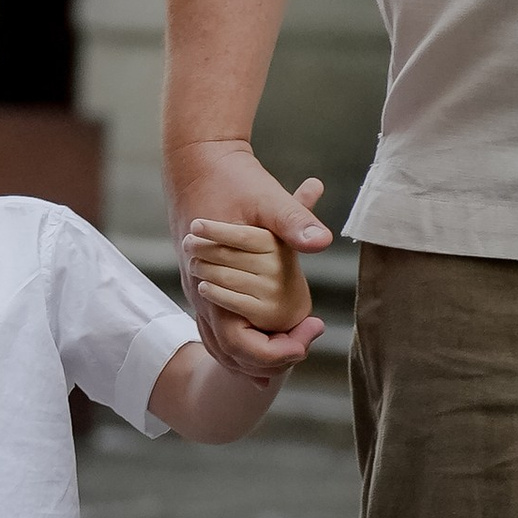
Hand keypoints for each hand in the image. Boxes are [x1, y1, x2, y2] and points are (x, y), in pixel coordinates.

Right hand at [167, 145, 328, 378]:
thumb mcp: (267, 197)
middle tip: (308, 339)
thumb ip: (295, 221)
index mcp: (213, 282)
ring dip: (254, 355)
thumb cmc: (231, 178)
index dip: (280, 351)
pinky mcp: (200, 282)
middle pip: (231, 354)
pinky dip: (240, 340)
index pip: (241, 346)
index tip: (314, 327)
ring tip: (293, 349)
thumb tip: (323, 242)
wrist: (194, 160)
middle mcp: (201, 294)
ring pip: (219, 345)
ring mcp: (197, 289)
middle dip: (273, 358)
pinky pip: (215, 327)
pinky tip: (268, 336)